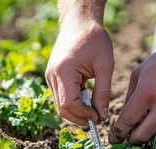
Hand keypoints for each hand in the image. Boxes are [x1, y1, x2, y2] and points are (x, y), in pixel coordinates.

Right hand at [46, 6, 113, 124]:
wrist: (79, 22)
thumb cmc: (94, 39)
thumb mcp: (105, 66)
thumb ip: (103, 93)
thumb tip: (102, 116)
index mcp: (63, 71)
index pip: (69, 104)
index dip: (84, 114)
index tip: (98, 117)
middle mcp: (52, 75)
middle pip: (62, 108)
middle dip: (79, 117)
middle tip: (97, 119)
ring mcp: (50, 76)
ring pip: (60, 105)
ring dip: (76, 112)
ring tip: (93, 110)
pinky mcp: (53, 76)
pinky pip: (61, 97)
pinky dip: (73, 103)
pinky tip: (86, 101)